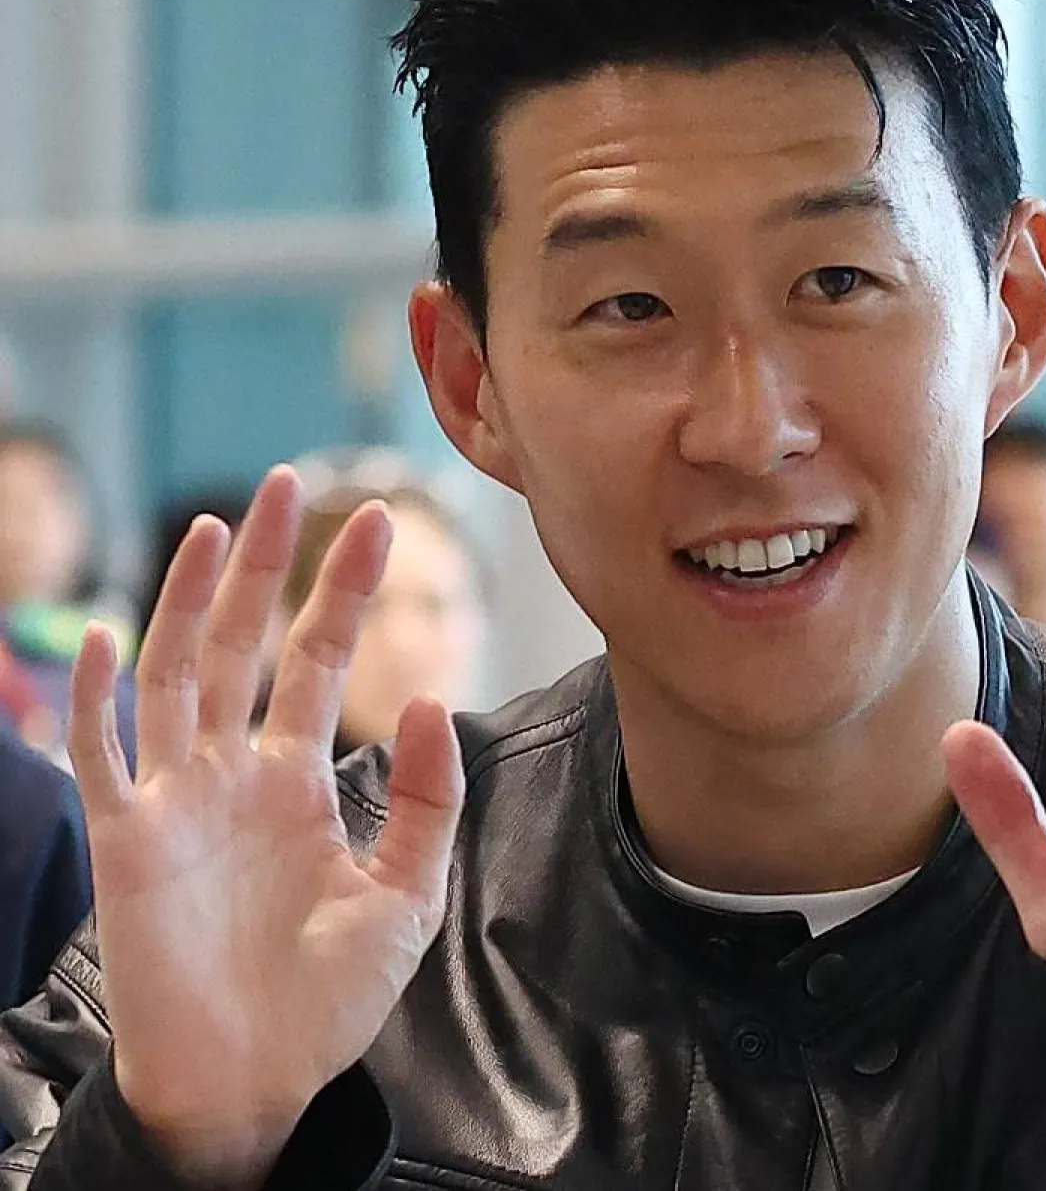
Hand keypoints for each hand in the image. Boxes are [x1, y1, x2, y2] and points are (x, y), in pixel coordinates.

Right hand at [67, 467, 463, 1187]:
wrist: (260, 1083)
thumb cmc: (329, 996)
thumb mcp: (407, 892)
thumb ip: (424, 797)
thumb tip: (425, 695)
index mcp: (297, 779)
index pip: (318, 660)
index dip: (345, 591)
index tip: (380, 521)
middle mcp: (232, 773)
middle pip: (244, 643)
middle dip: (266, 565)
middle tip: (290, 484)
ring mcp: (176, 800)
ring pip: (176, 674)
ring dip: (192, 600)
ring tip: (219, 527)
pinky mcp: (126, 842)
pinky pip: (101, 756)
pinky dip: (97, 696)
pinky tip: (114, 634)